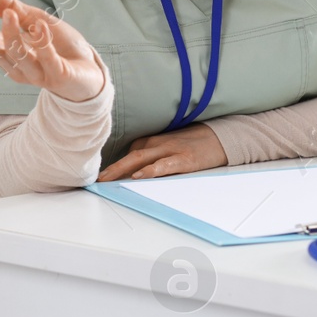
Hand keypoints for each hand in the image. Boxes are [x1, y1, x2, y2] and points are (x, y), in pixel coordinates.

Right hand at [0, 0, 104, 102]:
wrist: (91, 73)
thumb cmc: (61, 47)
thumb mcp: (35, 20)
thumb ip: (10, 7)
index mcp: (11, 52)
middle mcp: (20, 66)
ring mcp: (38, 73)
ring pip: (19, 57)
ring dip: (12, 36)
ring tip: (9, 14)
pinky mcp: (58, 76)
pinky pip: (48, 60)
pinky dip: (44, 44)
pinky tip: (40, 28)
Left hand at [96, 123, 227, 181]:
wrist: (222, 137)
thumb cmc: (194, 142)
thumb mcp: (170, 144)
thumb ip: (152, 153)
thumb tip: (133, 168)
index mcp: (154, 141)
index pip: (128, 152)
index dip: (114, 165)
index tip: (99, 176)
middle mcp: (158, 143)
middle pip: (129, 156)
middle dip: (111, 168)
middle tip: (95, 179)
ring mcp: (171, 150)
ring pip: (140, 159)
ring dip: (121, 169)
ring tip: (107, 180)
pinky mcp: (184, 159)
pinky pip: (164, 165)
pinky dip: (150, 170)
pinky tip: (139, 176)